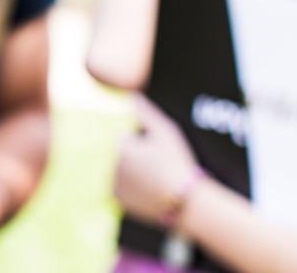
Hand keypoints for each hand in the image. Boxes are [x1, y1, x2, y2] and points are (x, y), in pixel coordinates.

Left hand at [113, 95, 199, 225]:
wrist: (185, 201)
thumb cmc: (177, 162)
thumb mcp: (166, 132)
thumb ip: (147, 112)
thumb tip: (133, 95)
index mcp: (120, 147)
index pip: (127, 138)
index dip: (145, 144)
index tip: (158, 154)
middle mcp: (111, 165)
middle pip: (123, 155)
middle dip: (137, 158)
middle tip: (159, 168)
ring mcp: (113, 183)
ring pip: (122, 171)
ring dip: (133, 173)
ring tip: (157, 180)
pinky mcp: (117, 199)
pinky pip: (123, 188)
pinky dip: (133, 189)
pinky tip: (150, 191)